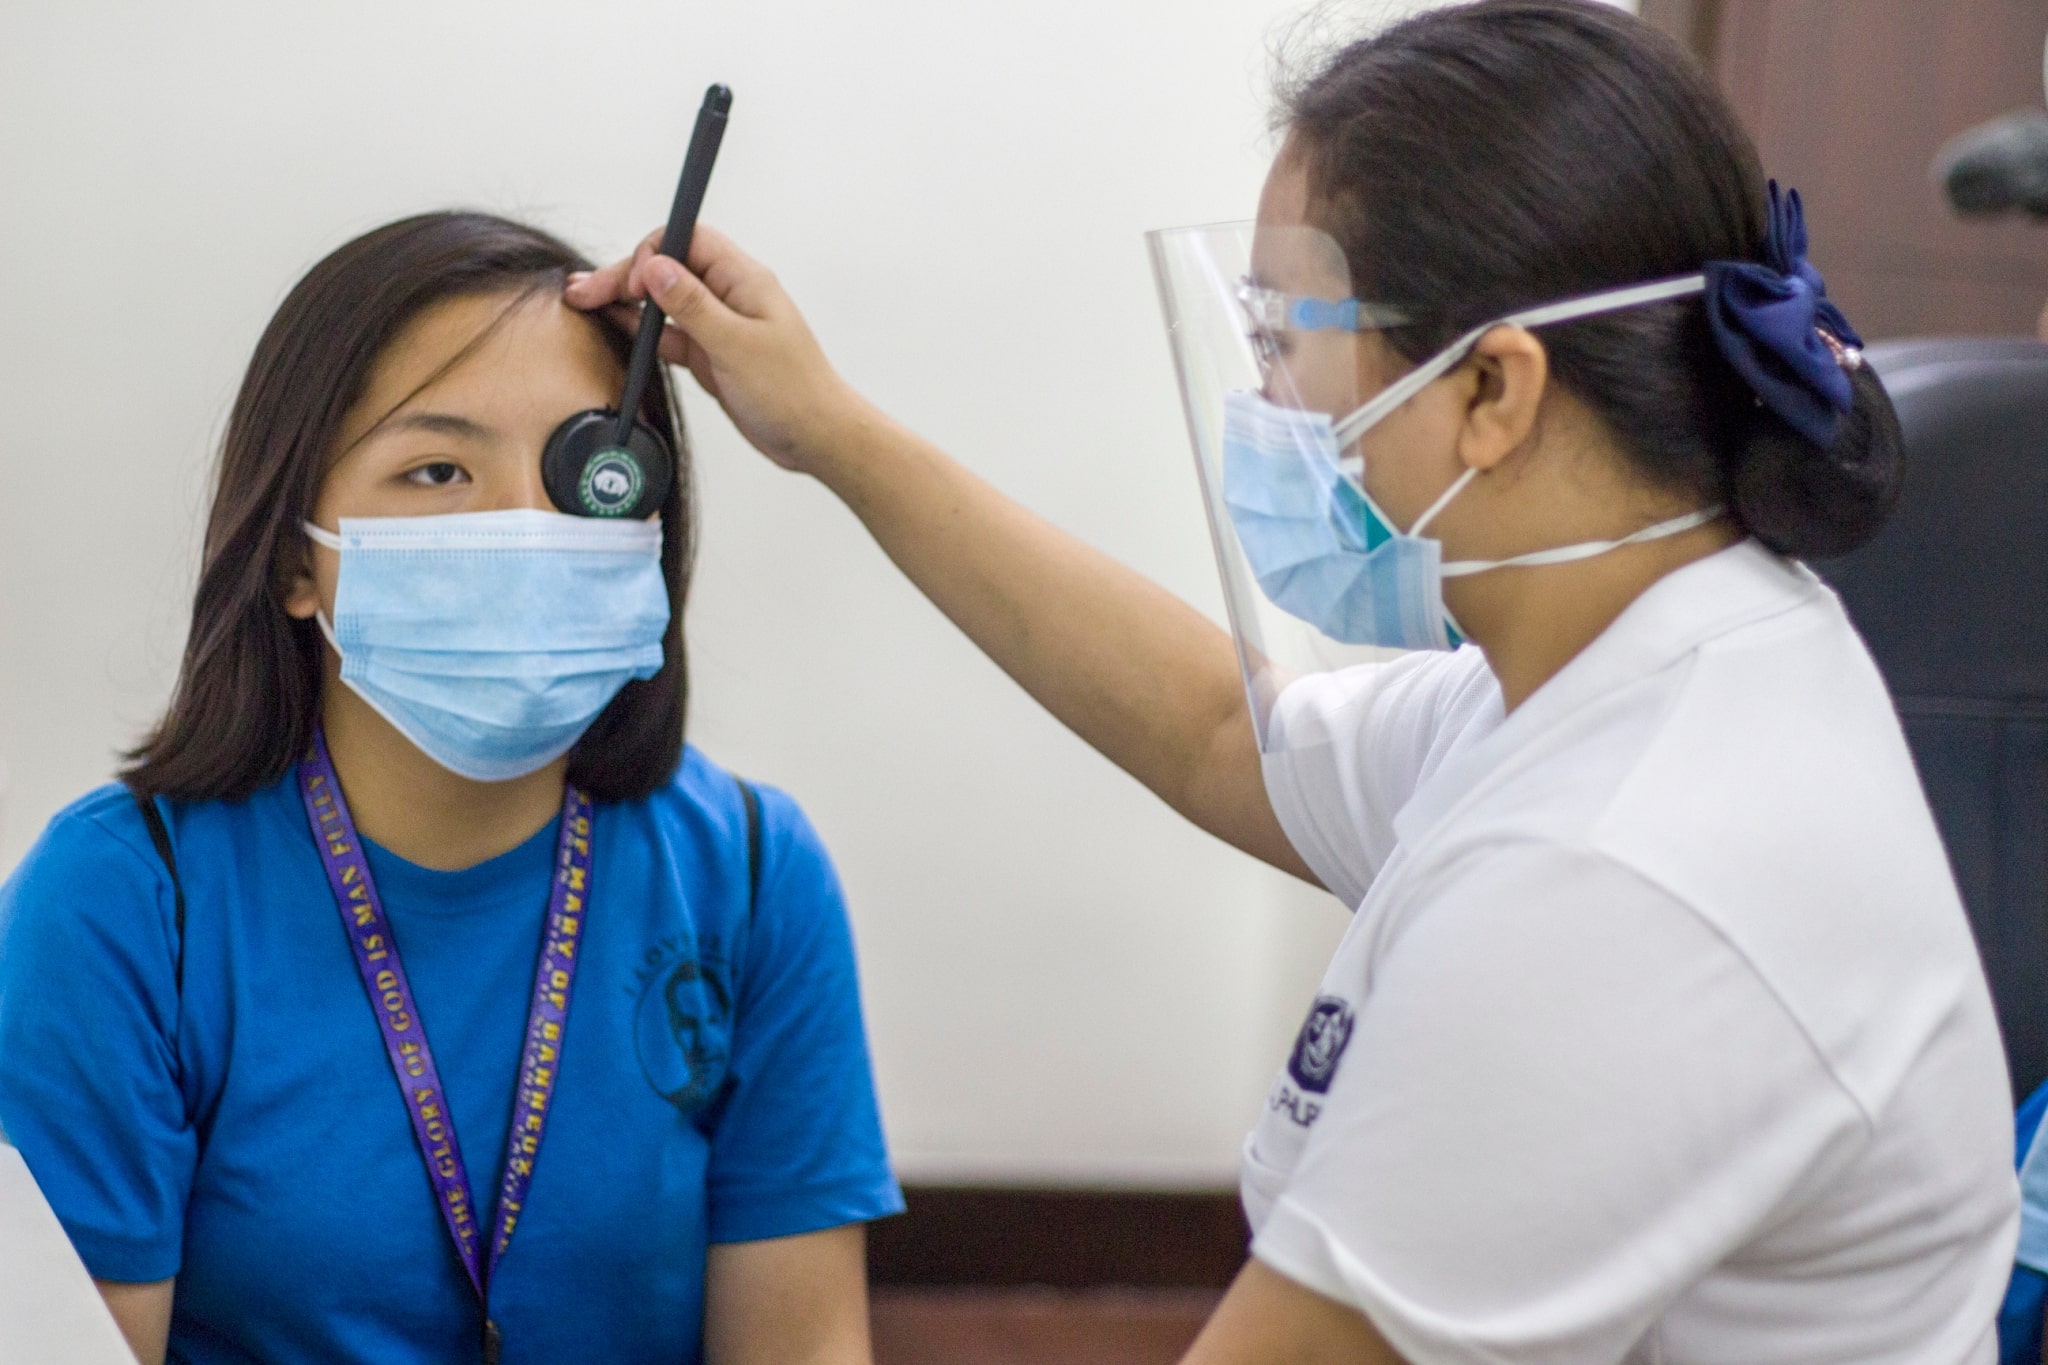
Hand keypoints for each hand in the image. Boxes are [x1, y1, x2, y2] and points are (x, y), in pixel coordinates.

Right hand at [565, 225, 862, 473]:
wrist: (817, 437)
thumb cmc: (793, 392)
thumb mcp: (736, 345)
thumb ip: (693, 305)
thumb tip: (655, 267)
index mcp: (743, 280)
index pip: (687, 241)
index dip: (652, 253)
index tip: (632, 284)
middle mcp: (729, 296)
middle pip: (668, 270)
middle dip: (625, 277)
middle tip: (584, 292)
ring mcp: (718, 326)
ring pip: (664, 303)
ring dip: (627, 303)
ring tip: (585, 304)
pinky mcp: (711, 355)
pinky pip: (670, 335)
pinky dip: (643, 332)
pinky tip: (616, 329)